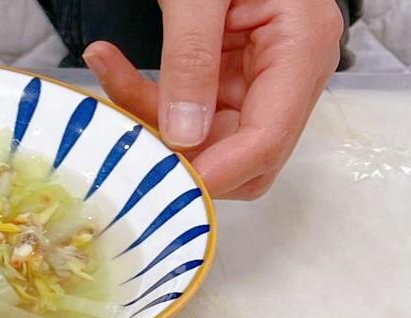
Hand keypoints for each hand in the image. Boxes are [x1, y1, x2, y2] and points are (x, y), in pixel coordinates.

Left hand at [83, 0, 342, 199]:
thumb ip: (192, 58)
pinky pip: (190, 105)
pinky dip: (148, 94)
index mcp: (302, 46)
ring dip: (154, 119)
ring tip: (108, 72)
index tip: (159, 179)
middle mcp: (292, 67)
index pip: (267, 140)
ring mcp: (263, 70)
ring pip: (209, 137)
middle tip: (126, 129)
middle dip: (182, 152)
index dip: (215, 173)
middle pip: (243, 155)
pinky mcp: (232, 67)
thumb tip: (184, 134)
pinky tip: (110, 63)